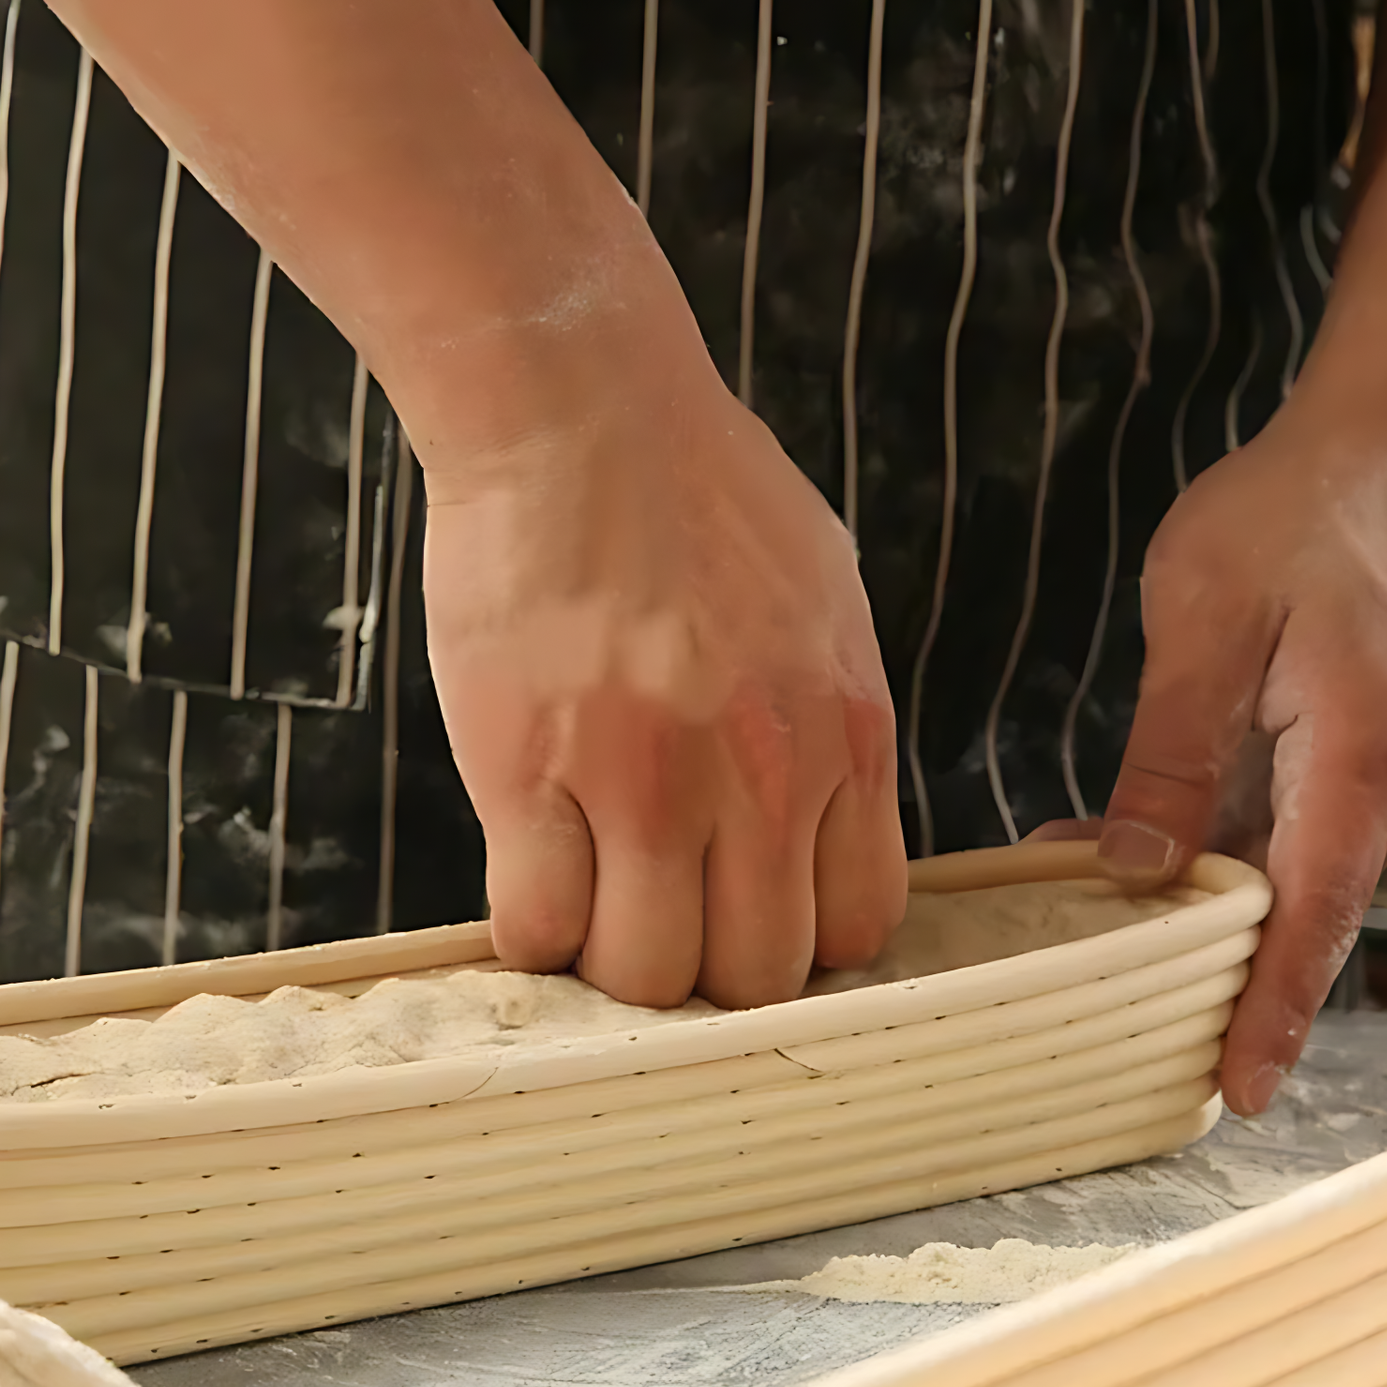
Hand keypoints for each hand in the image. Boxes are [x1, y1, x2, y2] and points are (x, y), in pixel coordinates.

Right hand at [421, 375, 906, 1010]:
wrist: (583, 412)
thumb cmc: (703, 489)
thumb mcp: (824, 599)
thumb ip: (833, 719)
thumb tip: (818, 814)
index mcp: (847, 733)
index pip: (857, 926)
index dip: (797, 939)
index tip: (746, 910)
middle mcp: (765, 775)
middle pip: (756, 974)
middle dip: (708, 960)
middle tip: (659, 907)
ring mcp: (649, 781)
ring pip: (647, 974)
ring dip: (614, 951)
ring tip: (589, 887)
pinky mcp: (533, 773)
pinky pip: (539, 927)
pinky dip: (532, 923)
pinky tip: (529, 864)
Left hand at [1098, 393, 1386, 1114]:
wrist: (1370, 454)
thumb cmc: (1285, 519)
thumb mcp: (1204, 625)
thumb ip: (1172, 753)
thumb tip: (1140, 868)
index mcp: (1363, 751)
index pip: (1314, 909)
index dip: (1273, 1006)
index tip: (1243, 1090)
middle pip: (1300, 906)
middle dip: (1215, 967)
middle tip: (1119, 1023)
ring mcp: (1384, 773)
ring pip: (1285, 869)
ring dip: (1197, 900)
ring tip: (1087, 922)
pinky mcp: (1358, 757)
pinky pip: (1284, 826)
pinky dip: (1213, 846)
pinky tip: (1121, 846)